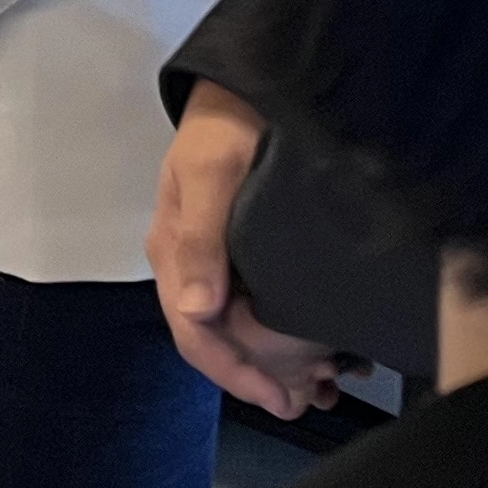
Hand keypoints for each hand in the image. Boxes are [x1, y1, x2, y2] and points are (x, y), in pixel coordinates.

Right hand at [150, 86, 344, 416]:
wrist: (250, 82)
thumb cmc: (227, 124)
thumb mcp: (211, 174)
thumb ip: (202, 239)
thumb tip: (200, 311)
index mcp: (173, 250)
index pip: (195, 331)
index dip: (234, 373)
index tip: (278, 399)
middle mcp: (190, 261)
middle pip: (214, 337)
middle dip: (254, 377)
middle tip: (302, 404)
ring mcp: (214, 255)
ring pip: (235, 326)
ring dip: (269, 362)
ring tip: (313, 387)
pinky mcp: (241, 246)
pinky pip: (252, 303)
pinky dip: (279, 334)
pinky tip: (312, 347)